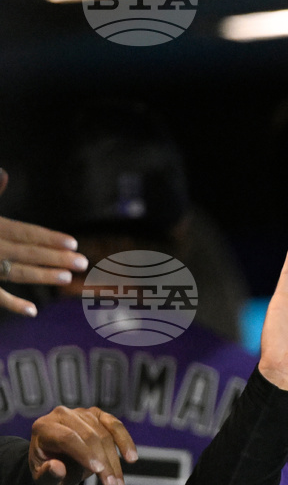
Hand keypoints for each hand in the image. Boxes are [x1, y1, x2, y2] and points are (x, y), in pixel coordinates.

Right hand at [0, 168, 89, 316]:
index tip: (72, 243)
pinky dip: (12, 304)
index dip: (48, 237)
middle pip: (26, 252)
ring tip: (67, 278)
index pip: (23, 232)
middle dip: (55, 257)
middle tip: (83, 262)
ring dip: (41, 275)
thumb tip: (4, 173)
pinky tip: (33, 311)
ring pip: (15, 272)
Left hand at [29, 406, 138, 484]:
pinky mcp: (99, 415)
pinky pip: (116, 426)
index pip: (67, 437)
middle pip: (89, 436)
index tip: (98, 471)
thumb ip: (48, 476)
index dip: (84, 453)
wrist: (58, 462)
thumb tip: (56, 467)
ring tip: (118, 483)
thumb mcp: (43, 480)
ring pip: (105, 434)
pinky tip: (131, 458)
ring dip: (115, 460)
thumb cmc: (49, 471)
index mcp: (43, 428)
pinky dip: (125, 442)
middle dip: (104, 461)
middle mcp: (62, 415)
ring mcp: (82, 413)